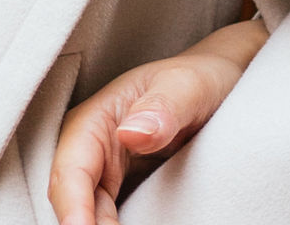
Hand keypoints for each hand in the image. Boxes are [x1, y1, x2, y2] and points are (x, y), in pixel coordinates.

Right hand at [46, 19, 266, 223]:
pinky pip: (108, 219)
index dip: (74, 208)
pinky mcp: (121, 191)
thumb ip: (163, 106)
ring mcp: (105, 174)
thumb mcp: (188, 86)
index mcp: (94, 121)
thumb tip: (131, 134)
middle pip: (75, 202)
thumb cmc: (197, 79)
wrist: (217, 86)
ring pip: (90, 216)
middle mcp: (91, 151)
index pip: (72, 172)